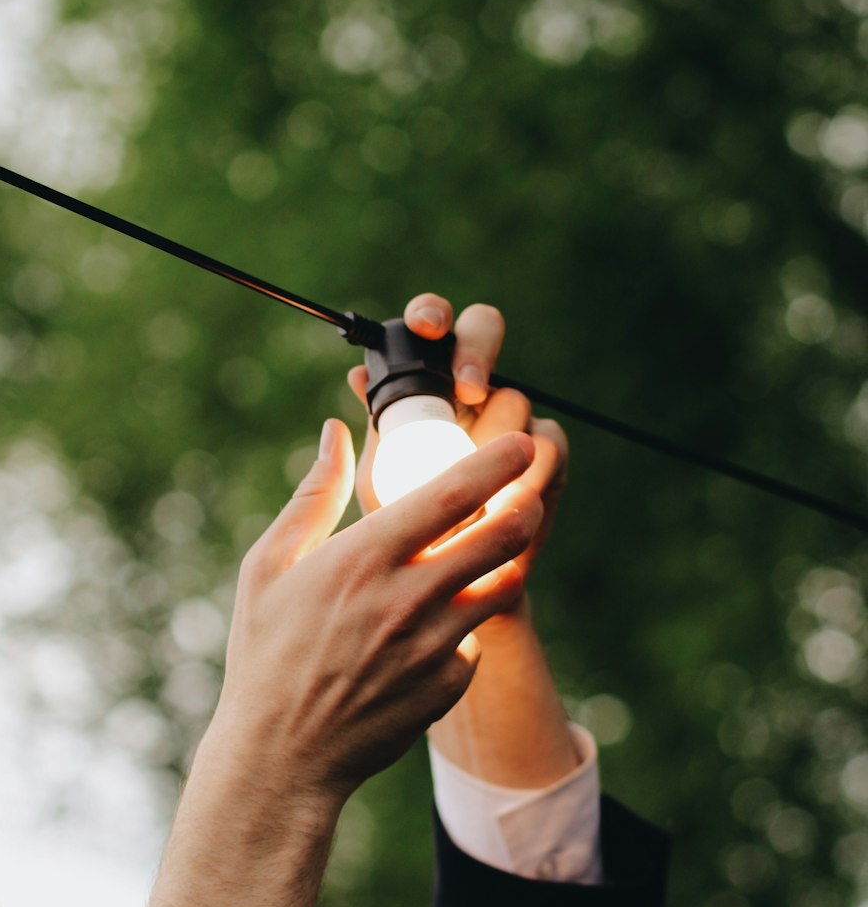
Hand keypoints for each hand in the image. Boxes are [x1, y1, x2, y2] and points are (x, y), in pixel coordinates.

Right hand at [207, 417, 541, 807]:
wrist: (283, 757)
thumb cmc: (266, 653)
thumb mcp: (268, 566)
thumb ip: (313, 497)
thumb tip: (335, 434)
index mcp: (362, 558)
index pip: (451, 493)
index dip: (497, 461)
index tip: (521, 443)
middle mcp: (407, 598)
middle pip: (501, 536)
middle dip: (524, 504)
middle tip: (526, 492)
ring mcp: (435, 645)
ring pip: (502, 584)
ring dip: (504, 561)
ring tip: (490, 549)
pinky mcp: (450, 684)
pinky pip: (474, 638)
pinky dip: (464, 625)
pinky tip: (434, 628)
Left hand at [348, 293, 568, 584]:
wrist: (442, 591)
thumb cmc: (397, 534)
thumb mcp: (377, 481)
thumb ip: (375, 430)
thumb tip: (357, 375)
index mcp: (421, 382)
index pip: (431, 324)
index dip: (430, 315)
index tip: (425, 329)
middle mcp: (469, 389)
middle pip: (484, 331)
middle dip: (475, 351)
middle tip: (465, 390)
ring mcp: (510, 420)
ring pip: (514, 397)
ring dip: (495, 432)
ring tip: (472, 475)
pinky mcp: (546, 456)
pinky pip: (549, 441)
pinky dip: (529, 467)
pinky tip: (507, 495)